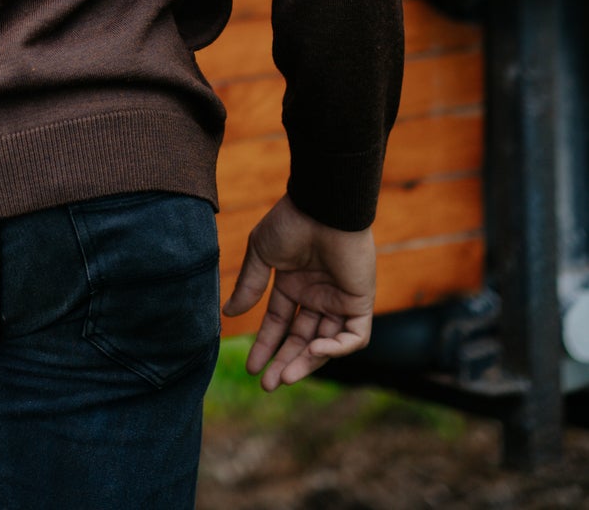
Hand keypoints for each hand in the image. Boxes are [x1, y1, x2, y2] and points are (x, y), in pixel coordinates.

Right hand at [223, 193, 375, 389]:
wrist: (323, 206)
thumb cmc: (291, 222)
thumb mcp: (262, 254)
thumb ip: (249, 285)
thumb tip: (230, 314)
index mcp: (294, 283)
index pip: (279, 323)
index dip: (266, 345)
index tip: (250, 367)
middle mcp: (317, 295)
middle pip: (301, 339)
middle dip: (285, 362)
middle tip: (268, 384)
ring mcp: (339, 300)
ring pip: (326, 343)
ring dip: (307, 362)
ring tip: (284, 377)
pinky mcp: (360, 302)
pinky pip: (354, 337)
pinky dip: (337, 348)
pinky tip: (315, 349)